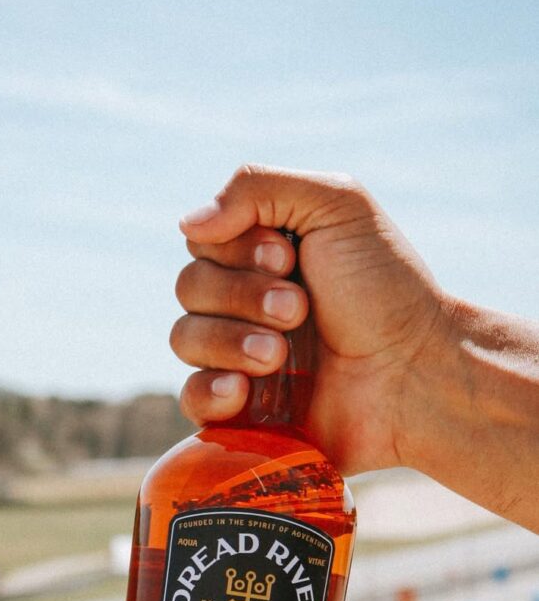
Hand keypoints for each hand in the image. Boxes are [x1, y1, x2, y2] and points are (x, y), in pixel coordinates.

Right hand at [172, 166, 449, 474]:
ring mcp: (240, 358)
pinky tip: (243, 391)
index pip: (202, 242)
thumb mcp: (337, 206)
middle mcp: (246, 304)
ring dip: (231, 341)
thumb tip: (187, 224)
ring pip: (184, 339)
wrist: (416, 374)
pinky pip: (191, 399)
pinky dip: (209, 391)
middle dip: (242, 295)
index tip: (288, 259)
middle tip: (299, 309)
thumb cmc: (386, 289)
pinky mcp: (241, 412)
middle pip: (189, 287)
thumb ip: (258, 188)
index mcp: (264, 256)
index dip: (235, 250)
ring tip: (281, 356)